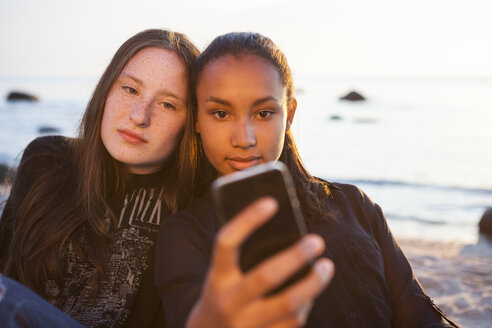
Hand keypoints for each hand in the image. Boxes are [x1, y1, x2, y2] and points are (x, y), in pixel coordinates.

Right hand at [186, 197, 333, 327]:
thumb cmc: (223, 295)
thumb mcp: (222, 276)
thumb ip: (243, 258)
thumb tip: (287, 236)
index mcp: (217, 278)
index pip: (227, 243)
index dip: (247, 220)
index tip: (271, 202)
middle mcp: (228, 302)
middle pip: (265, 276)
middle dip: (294, 257)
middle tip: (317, 241)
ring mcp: (246, 325)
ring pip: (287, 304)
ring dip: (312, 284)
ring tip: (327, 266)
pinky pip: (291, 323)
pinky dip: (305, 306)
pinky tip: (312, 293)